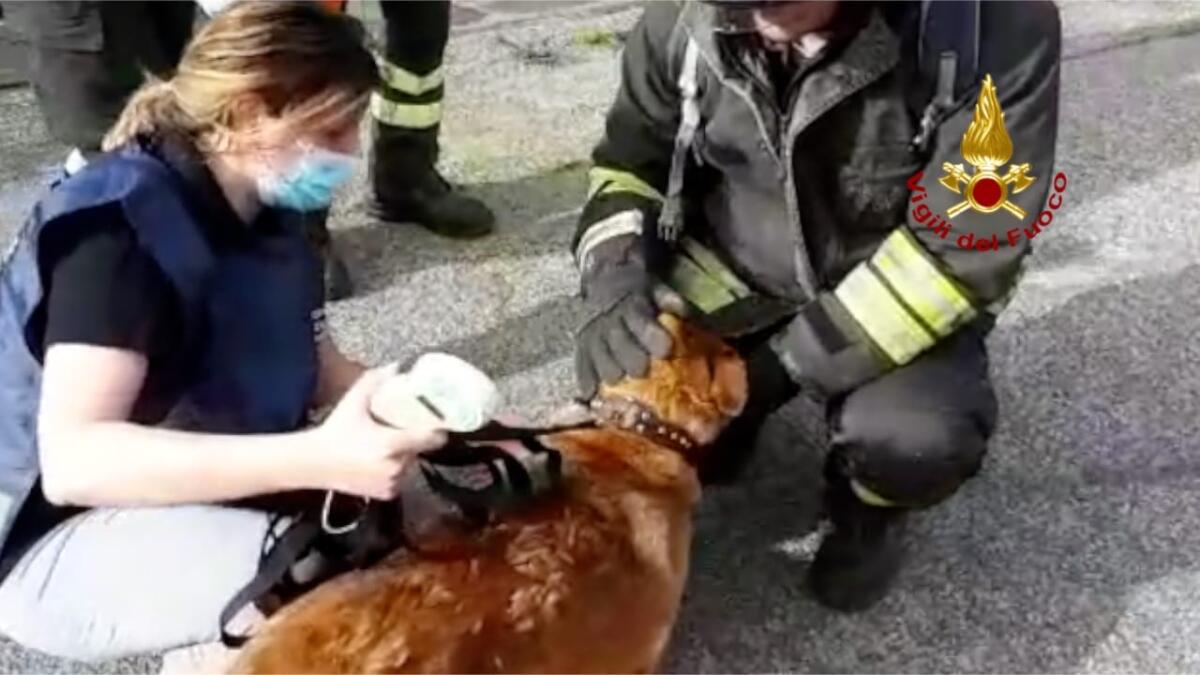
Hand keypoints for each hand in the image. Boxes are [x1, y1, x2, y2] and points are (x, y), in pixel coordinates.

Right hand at [309, 365, 446, 499]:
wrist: (312, 463)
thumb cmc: (333, 433)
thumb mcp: (353, 402)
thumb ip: (374, 381)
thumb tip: (395, 366)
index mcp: (392, 445)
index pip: (432, 438)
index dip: (438, 429)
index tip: (437, 421)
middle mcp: (395, 467)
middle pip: (419, 449)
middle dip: (414, 439)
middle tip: (401, 428)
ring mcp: (392, 483)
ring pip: (410, 464)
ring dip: (404, 455)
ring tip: (387, 444)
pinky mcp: (386, 493)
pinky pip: (400, 478)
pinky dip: (395, 470)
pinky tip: (379, 460)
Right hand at [574, 236, 689, 398]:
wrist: (605, 280)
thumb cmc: (638, 292)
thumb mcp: (655, 288)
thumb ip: (669, 300)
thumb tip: (682, 311)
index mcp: (631, 306)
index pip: (640, 320)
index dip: (651, 335)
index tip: (666, 350)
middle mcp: (610, 320)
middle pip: (618, 342)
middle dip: (630, 359)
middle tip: (641, 371)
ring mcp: (593, 333)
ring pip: (599, 355)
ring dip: (609, 371)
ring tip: (618, 382)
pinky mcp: (582, 344)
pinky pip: (581, 362)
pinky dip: (585, 380)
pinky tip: (589, 394)